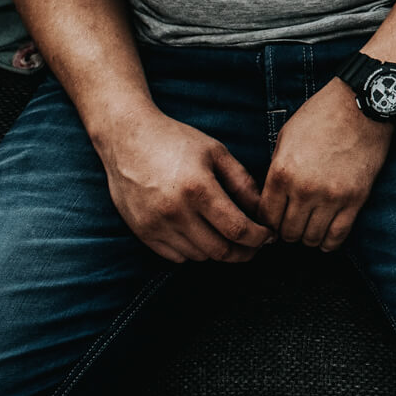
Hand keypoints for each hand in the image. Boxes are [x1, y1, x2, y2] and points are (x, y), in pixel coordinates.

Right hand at [96, 104, 272, 263]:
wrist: (127, 138)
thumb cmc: (175, 141)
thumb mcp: (216, 152)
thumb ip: (242, 182)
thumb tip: (262, 210)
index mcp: (198, 189)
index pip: (237, 229)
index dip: (258, 238)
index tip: (268, 236)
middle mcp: (175, 212)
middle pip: (220, 250)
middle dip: (244, 252)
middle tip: (254, 246)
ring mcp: (155, 225)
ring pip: (199, 256)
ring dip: (218, 251)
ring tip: (227, 237)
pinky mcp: (141, 232)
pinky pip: (175, 257)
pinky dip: (193, 252)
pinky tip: (201, 235)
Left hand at [261, 79, 394, 252]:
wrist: (362, 106)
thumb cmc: (322, 116)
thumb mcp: (286, 137)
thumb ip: (276, 169)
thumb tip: (271, 198)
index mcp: (282, 172)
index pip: (266, 216)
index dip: (267, 223)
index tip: (273, 221)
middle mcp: (304, 189)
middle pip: (287, 232)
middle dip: (286, 232)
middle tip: (292, 225)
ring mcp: (331, 196)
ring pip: (311, 238)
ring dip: (307, 237)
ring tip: (310, 228)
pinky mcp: (355, 199)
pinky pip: (337, 236)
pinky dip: (329, 242)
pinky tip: (326, 237)